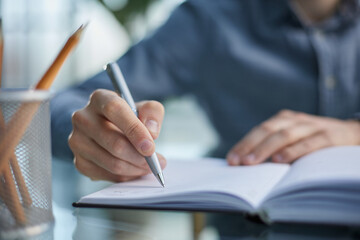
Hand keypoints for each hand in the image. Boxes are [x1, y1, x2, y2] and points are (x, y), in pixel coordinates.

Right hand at [68, 89, 166, 181]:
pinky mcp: (79, 162)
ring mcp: (78, 141)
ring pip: (112, 163)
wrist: (110, 128)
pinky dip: (126, 176)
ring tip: (149, 166)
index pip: (115, 110)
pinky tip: (135, 169)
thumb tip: (151, 133)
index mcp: (99, 98)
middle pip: (114, 143)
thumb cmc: (130, 116)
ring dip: (136, 168)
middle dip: (140, 157)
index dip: (134, 130)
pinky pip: (107, 175)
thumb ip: (152, 113)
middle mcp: (83, 118)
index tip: (150, 147)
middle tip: (156, 162)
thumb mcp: (145, 108)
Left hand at [226, 110, 359, 164]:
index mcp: (284, 119)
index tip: (230, 159)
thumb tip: (250, 164)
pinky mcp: (330, 136)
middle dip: (249, 147)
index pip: (259, 131)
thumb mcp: (295, 138)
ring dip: (265, 149)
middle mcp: (295, 120)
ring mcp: (312, 126)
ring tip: (251, 162)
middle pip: (267, 130)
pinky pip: (309, 143)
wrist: (353, 133)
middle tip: (237, 162)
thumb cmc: (315, 140)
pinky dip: (293, 151)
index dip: (243, 144)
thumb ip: (276, 146)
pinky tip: (280, 160)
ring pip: (284, 135)